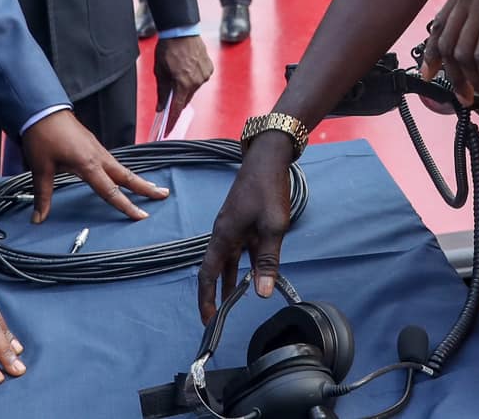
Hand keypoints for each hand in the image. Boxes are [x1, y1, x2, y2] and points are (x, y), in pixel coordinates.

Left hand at [19, 109, 169, 222]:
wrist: (42, 109)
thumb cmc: (43, 137)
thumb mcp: (41, 167)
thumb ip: (43, 195)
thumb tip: (38, 218)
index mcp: (88, 164)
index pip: (111, 190)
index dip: (126, 205)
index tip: (141, 215)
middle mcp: (98, 156)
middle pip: (126, 176)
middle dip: (145, 187)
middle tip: (163, 195)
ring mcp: (97, 149)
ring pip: (121, 168)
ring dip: (136, 179)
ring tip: (150, 187)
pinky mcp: (93, 145)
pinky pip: (113, 161)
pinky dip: (123, 171)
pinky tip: (123, 175)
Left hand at [152, 34, 213, 131]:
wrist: (181, 30)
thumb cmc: (169, 48)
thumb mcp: (160, 72)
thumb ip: (161, 91)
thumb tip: (161, 106)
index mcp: (183, 83)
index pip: (178, 108)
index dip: (172, 119)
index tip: (169, 128)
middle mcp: (197, 81)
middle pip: (186, 98)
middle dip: (177, 99)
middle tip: (169, 96)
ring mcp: (205, 74)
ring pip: (193, 88)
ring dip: (185, 86)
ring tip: (177, 75)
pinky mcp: (209, 67)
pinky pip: (200, 79)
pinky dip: (193, 78)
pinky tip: (186, 69)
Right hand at [198, 133, 295, 324]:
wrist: (268, 158)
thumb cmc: (268, 189)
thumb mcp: (273, 227)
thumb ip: (268, 260)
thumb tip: (262, 293)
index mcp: (224, 236)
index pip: (208, 274)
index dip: (206, 298)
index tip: (208, 319)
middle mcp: (224, 233)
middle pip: (216, 270)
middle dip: (216, 294)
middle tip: (218, 318)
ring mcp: (233, 227)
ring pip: (230, 260)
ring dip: (232, 280)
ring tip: (234, 302)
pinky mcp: (243, 222)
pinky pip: (242, 249)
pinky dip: (246, 264)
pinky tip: (256, 273)